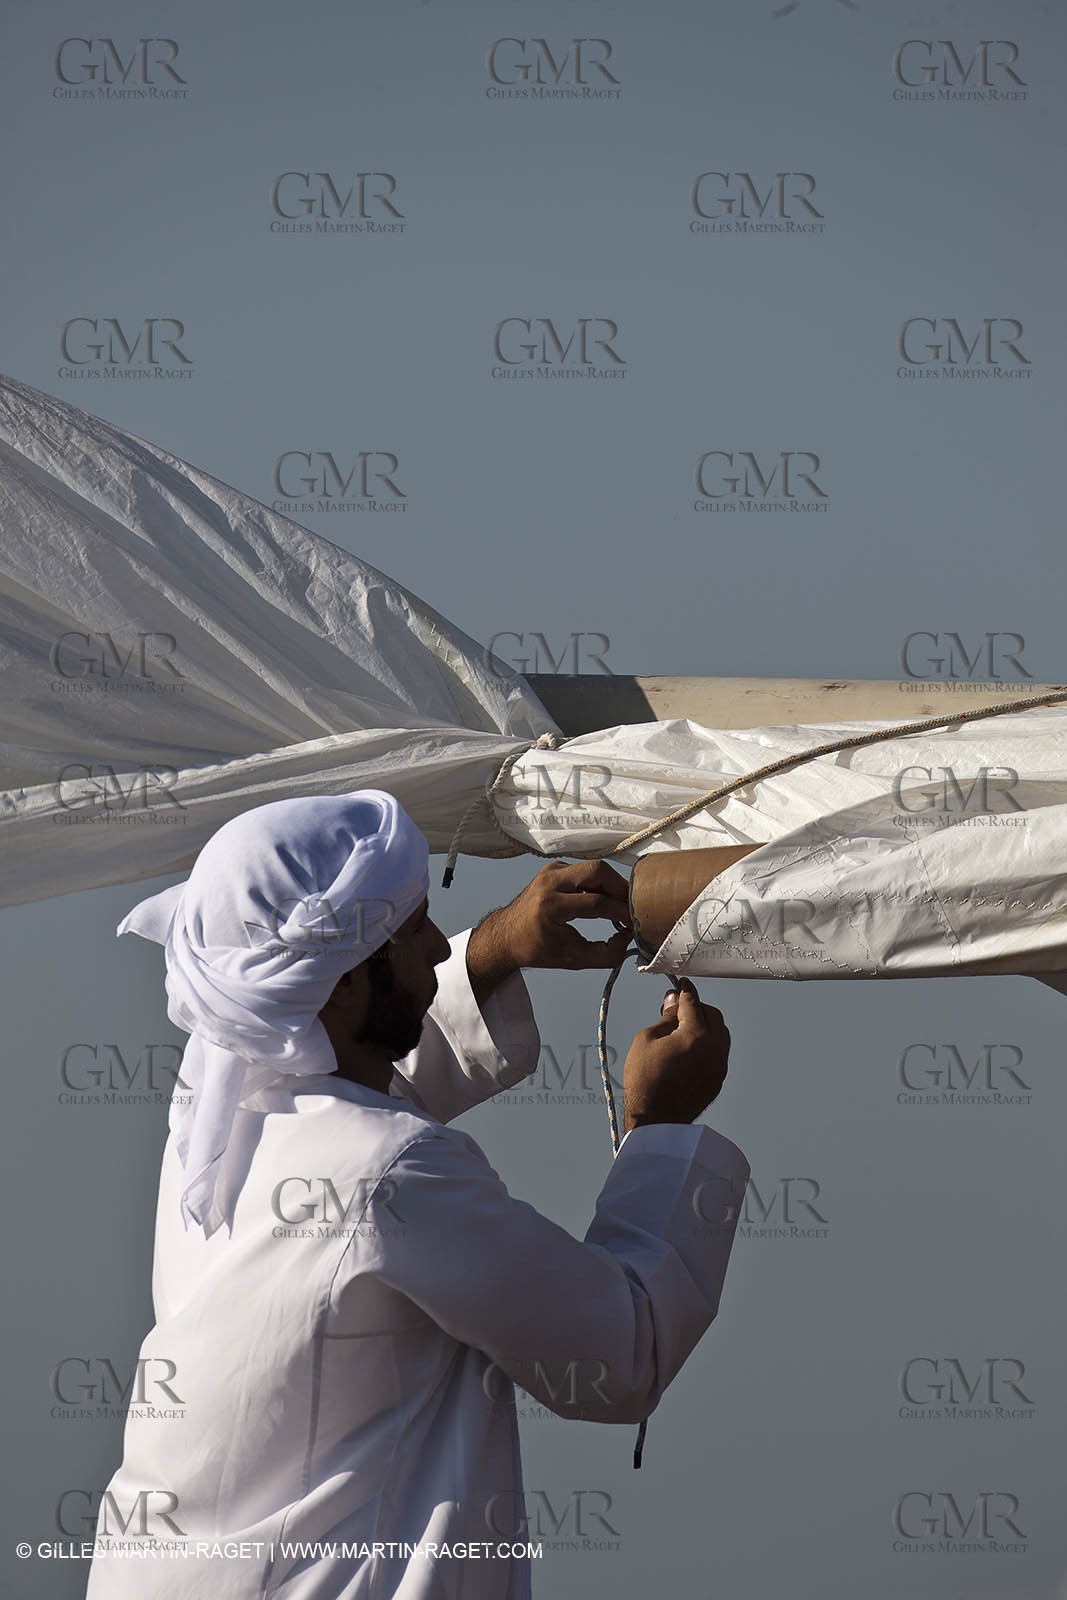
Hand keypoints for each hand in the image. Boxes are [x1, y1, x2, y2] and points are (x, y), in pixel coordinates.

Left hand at [466, 860, 631, 1003]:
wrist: (506, 936)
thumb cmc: (536, 948)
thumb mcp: (573, 959)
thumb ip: (607, 954)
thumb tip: (629, 938)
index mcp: (549, 906)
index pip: (596, 903)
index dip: (621, 913)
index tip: (634, 924)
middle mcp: (548, 882)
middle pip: (597, 871)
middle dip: (620, 888)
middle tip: (632, 906)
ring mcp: (550, 871)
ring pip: (593, 867)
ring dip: (611, 884)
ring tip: (621, 904)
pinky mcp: (554, 868)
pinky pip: (584, 869)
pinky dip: (599, 882)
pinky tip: (605, 898)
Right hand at [622, 978, 729, 1134]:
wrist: (657, 1120)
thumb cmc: (646, 1080)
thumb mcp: (646, 1040)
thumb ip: (665, 1017)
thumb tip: (674, 1000)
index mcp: (696, 1035)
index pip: (693, 1002)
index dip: (685, 990)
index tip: (681, 984)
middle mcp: (715, 1048)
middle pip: (713, 1014)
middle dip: (697, 1007)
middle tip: (678, 1010)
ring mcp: (719, 1065)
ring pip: (720, 1033)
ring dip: (705, 1025)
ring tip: (683, 1031)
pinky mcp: (718, 1078)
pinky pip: (719, 1051)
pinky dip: (708, 1043)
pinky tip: (689, 1048)